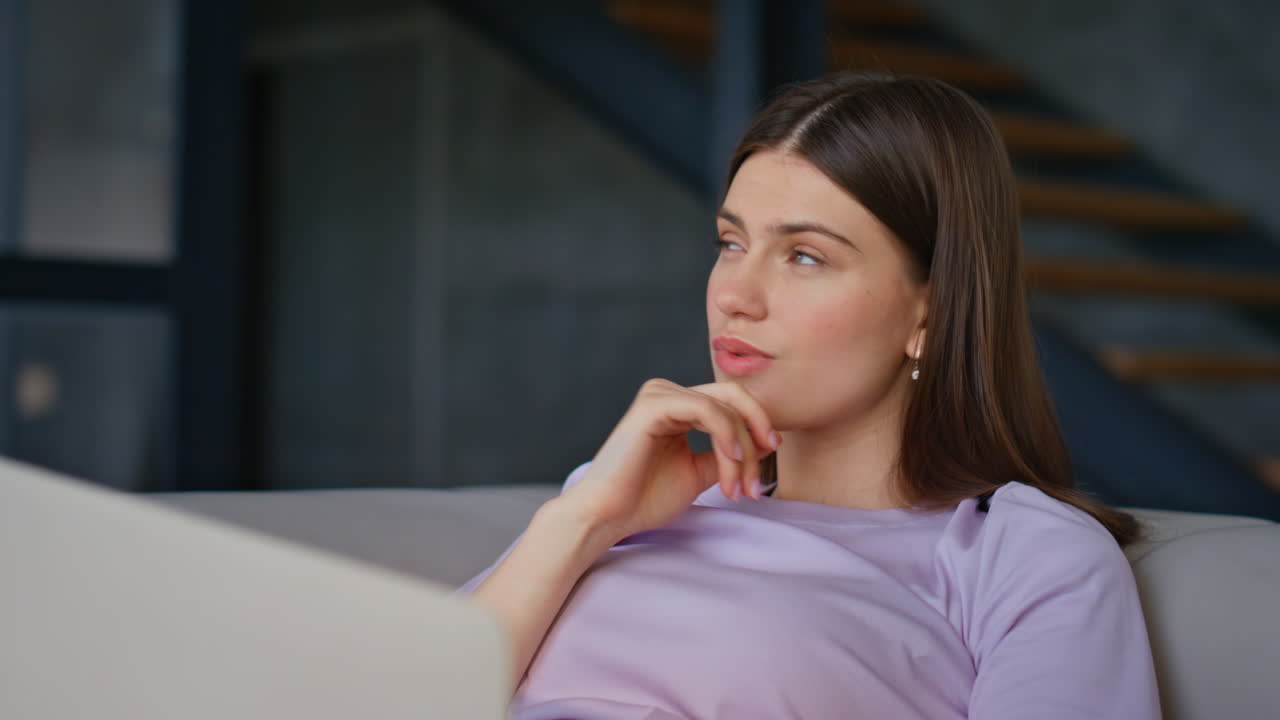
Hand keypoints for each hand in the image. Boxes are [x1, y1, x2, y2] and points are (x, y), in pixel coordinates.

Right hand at [554, 378, 779, 542]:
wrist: (607, 517)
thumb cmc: (645, 499)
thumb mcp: (698, 473)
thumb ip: (728, 455)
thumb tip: (766, 442)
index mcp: (678, 406)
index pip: (731, 403)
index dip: (758, 427)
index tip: (769, 463)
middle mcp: (668, 393)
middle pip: (733, 397)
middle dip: (757, 434)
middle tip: (760, 478)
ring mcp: (659, 394)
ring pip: (724, 408)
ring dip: (742, 451)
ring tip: (738, 488)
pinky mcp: (653, 404)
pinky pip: (706, 410)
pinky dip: (727, 435)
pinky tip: (733, 460)